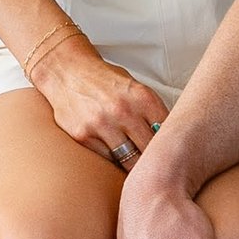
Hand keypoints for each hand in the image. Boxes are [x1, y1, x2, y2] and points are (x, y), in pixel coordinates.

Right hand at [32, 33, 172, 172]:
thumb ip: (152, 112)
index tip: (172, 154)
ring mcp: (102, 124)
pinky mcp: (83, 136)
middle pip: (150, 150)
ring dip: (135, 165)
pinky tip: (115, 154)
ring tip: (139, 168)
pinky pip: (107, 158)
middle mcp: (123, 111)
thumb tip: (171, 138)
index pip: (167, 133)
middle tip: (158, 167)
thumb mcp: (135, 89)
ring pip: (129, 160)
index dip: (171, 147)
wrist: (67, 71)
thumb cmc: (104, 81)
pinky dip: (113, 159)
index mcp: (143, 98)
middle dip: (155, 160)